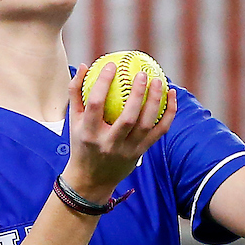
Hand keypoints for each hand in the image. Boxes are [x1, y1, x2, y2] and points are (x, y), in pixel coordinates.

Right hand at [64, 64, 177, 203]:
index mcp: (89, 134)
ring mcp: (127, 150)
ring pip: (146, 125)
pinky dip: (169, 113)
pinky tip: (172, 95)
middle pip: (127, 118)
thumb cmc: (81, 144)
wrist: (92, 180)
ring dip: (156, 102)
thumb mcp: (73, 122)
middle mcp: (109, 143)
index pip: (95, 105)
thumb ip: (76, 93)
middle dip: (137, 94)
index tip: (112, 65)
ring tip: (159, 81)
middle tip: (142, 74)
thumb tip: (84, 65)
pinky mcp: (141, 152)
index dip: (103, 83)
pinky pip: (160, 131)